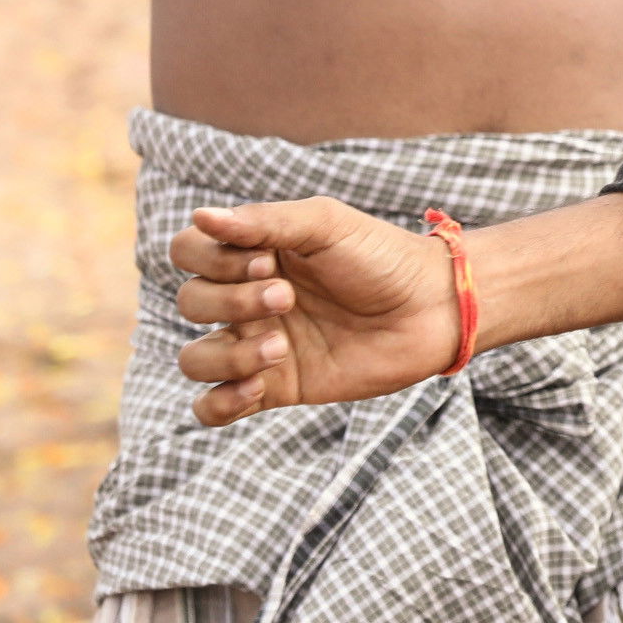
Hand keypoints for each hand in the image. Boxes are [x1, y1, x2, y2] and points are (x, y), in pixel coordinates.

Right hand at [172, 199, 461, 426]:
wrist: (434, 309)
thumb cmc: (383, 258)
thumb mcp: (327, 225)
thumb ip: (265, 222)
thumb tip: (201, 215)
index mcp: (255, 253)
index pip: (188, 252)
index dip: (212, 260)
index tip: (267, 261)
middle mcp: (249, 298)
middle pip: (192, 302)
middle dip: (231, 302)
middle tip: (289, 298)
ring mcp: (259, 343)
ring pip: (195, 359)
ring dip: (227, 356)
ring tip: (281, 347)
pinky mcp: (277, 387)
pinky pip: (213, 408)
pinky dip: (219, 404)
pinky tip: (258, 386)